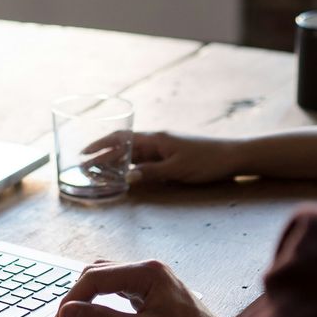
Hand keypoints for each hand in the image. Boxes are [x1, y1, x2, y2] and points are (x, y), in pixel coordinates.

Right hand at [51, 260, 229, 316]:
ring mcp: (151, 279)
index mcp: (146, 272)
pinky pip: (118, 289)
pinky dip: (102, 302)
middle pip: (98, 274)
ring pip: (106, 280)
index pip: (96, 278)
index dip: (72, 300)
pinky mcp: (152, 292)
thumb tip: (67, 312)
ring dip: (88, 300)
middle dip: (77, 299)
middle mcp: (148, 269)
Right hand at [85, 131, 238, 184]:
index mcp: (155, 139)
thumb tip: (127, 177)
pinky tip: (125, 175)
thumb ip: (151, 173)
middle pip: (123, 146)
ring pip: (133, 154)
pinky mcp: (171, 156)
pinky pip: (145, 160)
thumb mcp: (177, 170)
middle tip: (85, 167)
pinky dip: (131, 167)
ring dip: (115, 162)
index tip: (83, 153)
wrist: (233, 156)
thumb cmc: (207, 161)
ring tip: (99, 172)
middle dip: (103, 155)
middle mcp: (156, 141)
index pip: (121, 139)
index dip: (100, 145)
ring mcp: (163, 148)